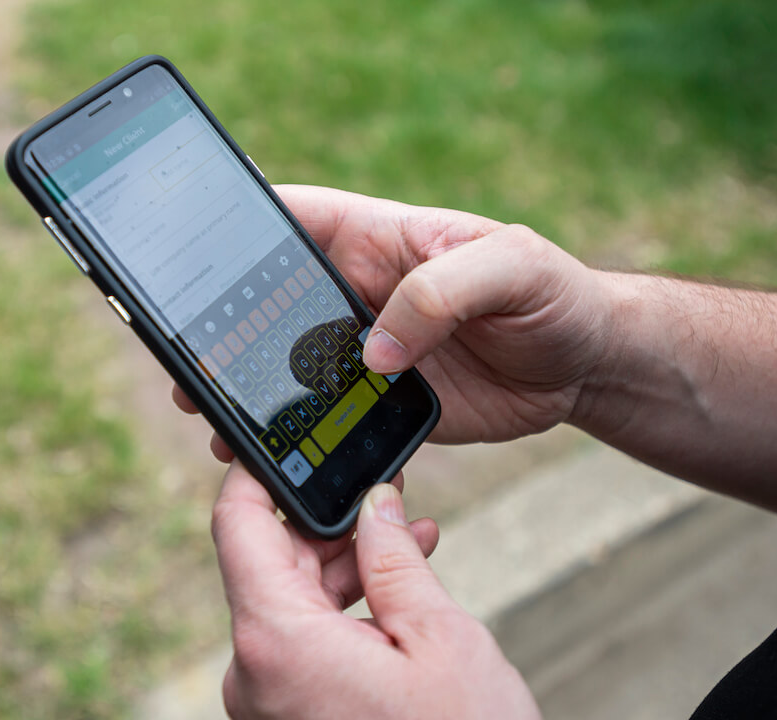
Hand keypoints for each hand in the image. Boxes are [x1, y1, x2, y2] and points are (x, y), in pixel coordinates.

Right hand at [174, 185, 613, 450]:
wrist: (587, 366)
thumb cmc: (556, 294)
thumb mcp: (512, 266)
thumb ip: (441, 292)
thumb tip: (373, 350)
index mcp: (378, 239)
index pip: (292, 220)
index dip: (239, 230)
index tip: (191, 259)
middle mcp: (360, 293)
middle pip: (271, 302)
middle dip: (225, 329)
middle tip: (189, 367)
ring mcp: (368, 350)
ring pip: (289, 365)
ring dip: (252, 390)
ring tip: (215, 421)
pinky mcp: (384, 403)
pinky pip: (329, 417)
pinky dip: (300, 435)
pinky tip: (273, 455)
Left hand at [212, 462, 539, 718]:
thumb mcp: (439, 639)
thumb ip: (394, 559)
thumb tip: (374, 501)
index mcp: (276, 641)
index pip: (236, 526)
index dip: (256, 474)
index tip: (283, 442)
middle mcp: (252, 675)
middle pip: (266, 565)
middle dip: (324, 524)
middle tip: (383, 495)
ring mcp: (266, 705)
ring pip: (286, 607)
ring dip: (340, 570)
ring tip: (410, 543)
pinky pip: (299, 649)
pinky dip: (338, 617)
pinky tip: (394, 597)